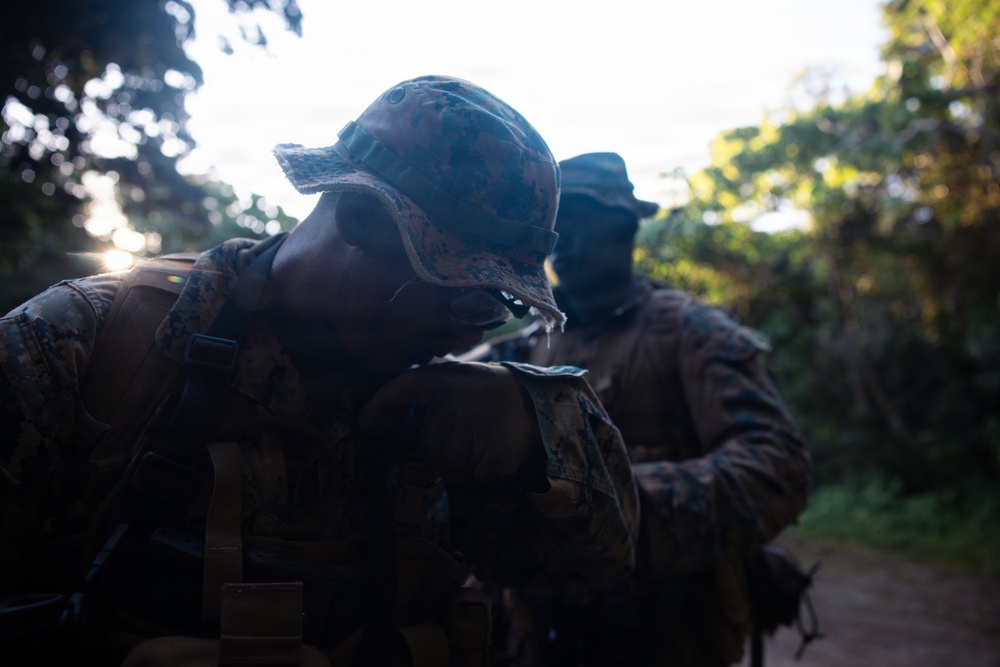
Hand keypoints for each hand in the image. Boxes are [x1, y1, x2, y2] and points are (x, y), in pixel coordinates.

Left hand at [358, 362, 546, 485]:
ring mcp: (467, 432)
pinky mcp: (484, 459)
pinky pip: (467, 476)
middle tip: (472, 430)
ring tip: (487, 439)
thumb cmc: (499, 396)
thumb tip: (384, 419)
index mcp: (445, 378)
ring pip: (445, 464)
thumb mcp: (462, 381)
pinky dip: (480, 472)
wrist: (546, 409)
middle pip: (427, 445)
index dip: (378, 407)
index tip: (366, 423)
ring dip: (461, 461)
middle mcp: (451, 402)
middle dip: (442, 447)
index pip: (401, 388)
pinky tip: (497, 451)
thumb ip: (430, 397)